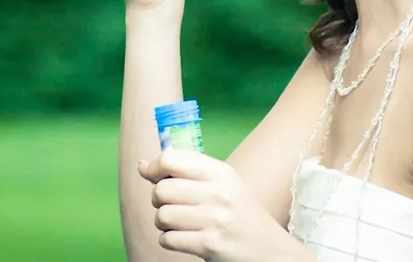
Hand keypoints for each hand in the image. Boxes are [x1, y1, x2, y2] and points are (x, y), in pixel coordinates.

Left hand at [139, 150, 302, 261]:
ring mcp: (215, 220)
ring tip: (180, 224)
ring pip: (162, 215)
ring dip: (163, 223)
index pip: (171, 159)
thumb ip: (185, 173)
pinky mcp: (210, 245)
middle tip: (172, 206)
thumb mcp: (223, 186)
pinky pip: (168, 239)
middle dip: (159, 200)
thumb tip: (141, 165)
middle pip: (161, 189)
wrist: (271, 252)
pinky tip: (186, 239)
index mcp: (221, 172)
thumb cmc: (241, 217)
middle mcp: (219, 193)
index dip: (154, 167)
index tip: (152, 175)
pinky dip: (170, 241)